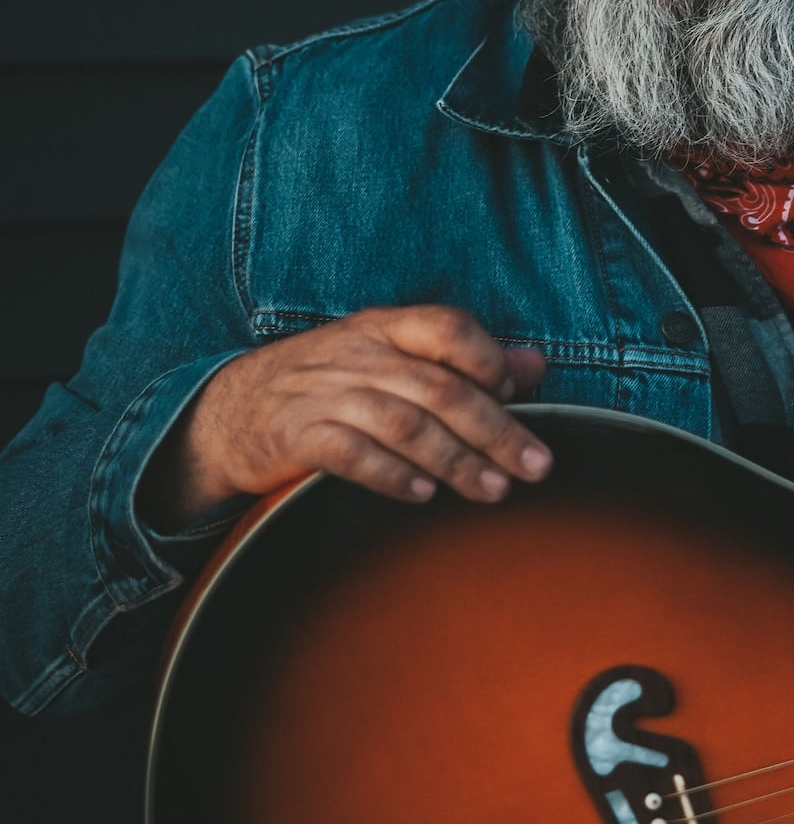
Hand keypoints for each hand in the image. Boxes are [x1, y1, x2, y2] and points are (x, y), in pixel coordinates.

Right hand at [140, 306, 548, 528]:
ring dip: (455, 460)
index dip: (489, 360)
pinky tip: (423, 495)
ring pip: (403, 423)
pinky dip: (389, 474)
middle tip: (535, 468)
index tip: (521, 399)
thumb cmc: (325, 385)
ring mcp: (325, 394)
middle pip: (439, 388)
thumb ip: (462, 362)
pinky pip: (349, 453)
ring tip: (493, 491)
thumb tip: (536, 365)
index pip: (447, 328)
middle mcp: (358, 354)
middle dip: (495, 431)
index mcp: (384, 328)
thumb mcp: (388, 359)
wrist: (226, 411)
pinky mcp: (296, 435)